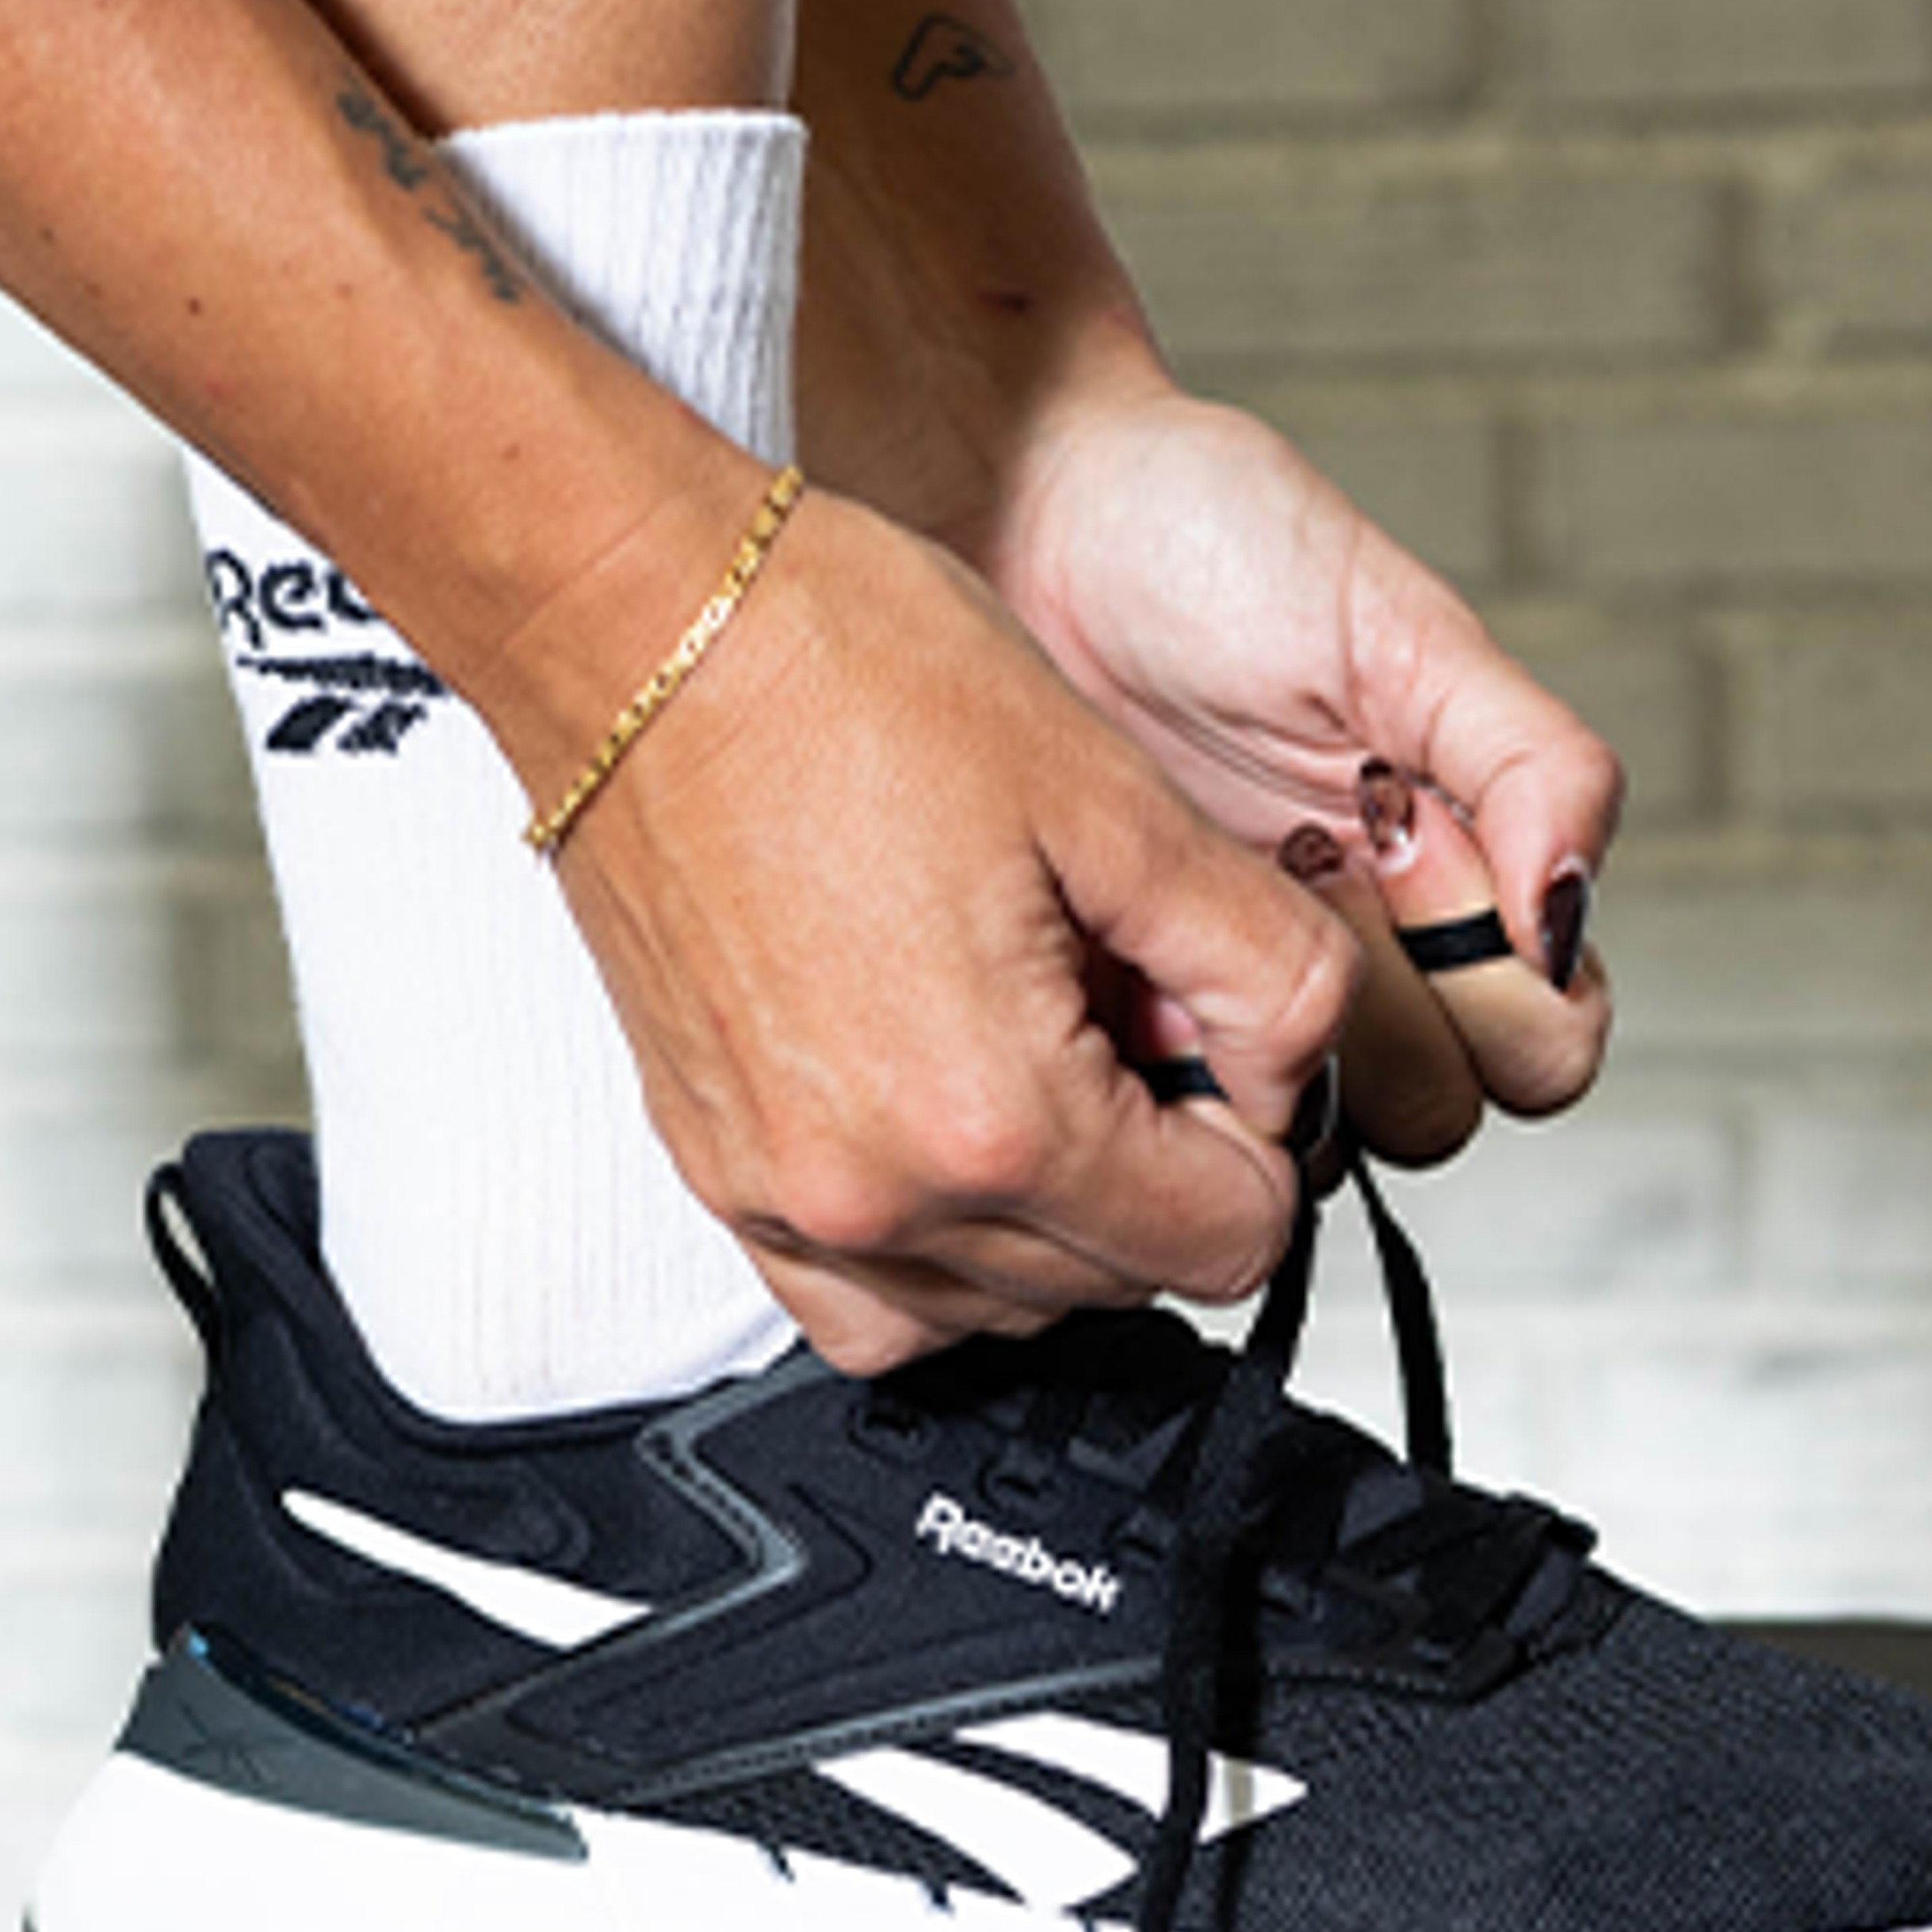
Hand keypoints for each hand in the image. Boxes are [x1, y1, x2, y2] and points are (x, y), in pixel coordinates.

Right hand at [532, 487, 1356, 1371]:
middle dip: (1160, 1161)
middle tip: (1119, 1004)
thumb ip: (1263, 964)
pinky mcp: (718, 1174)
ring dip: (1058, 1210)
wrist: (637, 624)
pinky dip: (940, 1250)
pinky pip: (870, 1306)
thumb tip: (1293, 1071)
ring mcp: (781, 1199)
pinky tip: (951, 1128)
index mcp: (994, 1115)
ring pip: (1005, 1307)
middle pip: (1121, 1282)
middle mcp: (875, 1192)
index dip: (1259, 1139)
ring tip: (1033, 1044)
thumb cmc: (839, 671)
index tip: (1218, 1036)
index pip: (1227, 1245)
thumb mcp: (1119, 796)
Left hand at [985, 376, 1619, 1162]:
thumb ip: (1533, 764)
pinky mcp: (1118, 1014)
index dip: (1499, 981)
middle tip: (1301, 864)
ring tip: (1195, 903)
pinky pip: (1167, 1111)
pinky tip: (1116, 938)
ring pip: (1310, 1137)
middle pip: (1439, 1111)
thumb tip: (1566, 916)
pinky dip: (1154, 1055)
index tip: (1408, 835)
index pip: (1544, 1045)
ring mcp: (1231, 996)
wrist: (1012, 517)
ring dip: (1269, 1052)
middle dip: (1387, 1017)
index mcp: (1454, 889)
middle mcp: (1355, 961)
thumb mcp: (1405, 629)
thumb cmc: (1204, 543)